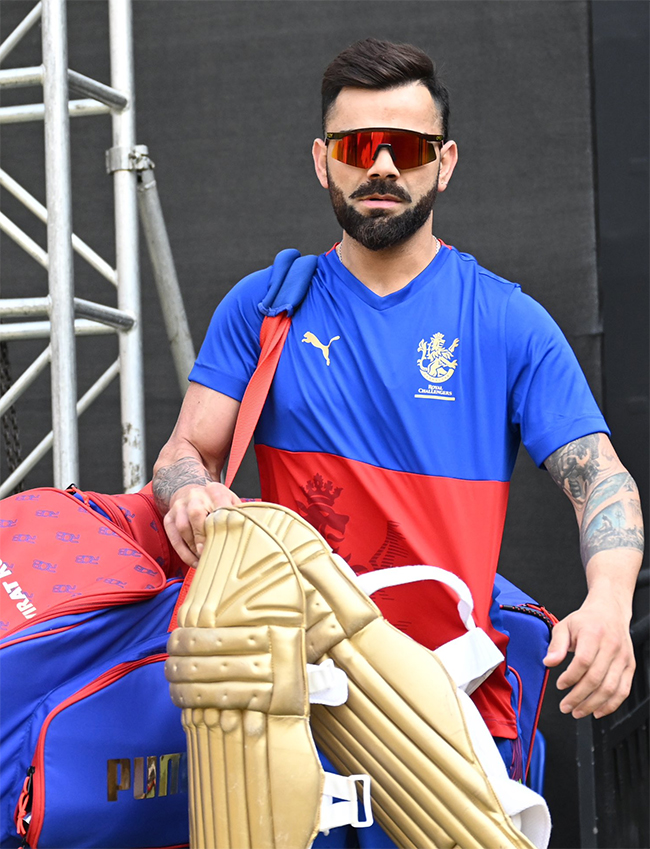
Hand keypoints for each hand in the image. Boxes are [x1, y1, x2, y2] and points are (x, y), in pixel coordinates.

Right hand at [163, 482, 240, 567]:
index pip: (219, 503)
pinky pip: (174, 537)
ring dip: (193, 547)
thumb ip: (237, 513)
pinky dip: (184, 552)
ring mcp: (179, 507)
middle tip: (208, 551)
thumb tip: (250, 530)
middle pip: (196, 513)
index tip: (227, 534)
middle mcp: (195, 496)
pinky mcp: (168, 518)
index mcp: (213, 490)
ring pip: (183, 527)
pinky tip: (194, 561)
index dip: (223, 519)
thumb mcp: (228, 500)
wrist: (188, 490)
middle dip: (202, 534)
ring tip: (204, 560)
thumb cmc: (213, 501)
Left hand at [543, 594, 635, 718]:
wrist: (610, 612)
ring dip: (593, 704)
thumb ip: (556, 645)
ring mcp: (623, 658)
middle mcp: (611, 646)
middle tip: (565, 706)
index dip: (570, 677)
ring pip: (610, 688)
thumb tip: (549, 663)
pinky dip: (611, 704)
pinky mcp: (630, 666)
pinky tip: (597, 711)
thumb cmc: (586, 621)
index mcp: (594, 634)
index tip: (560, 685)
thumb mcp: (564, 626)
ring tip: (577, 711)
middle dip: (579, 697)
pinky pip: (623, 690)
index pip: (583, 661)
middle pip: (596, 678)